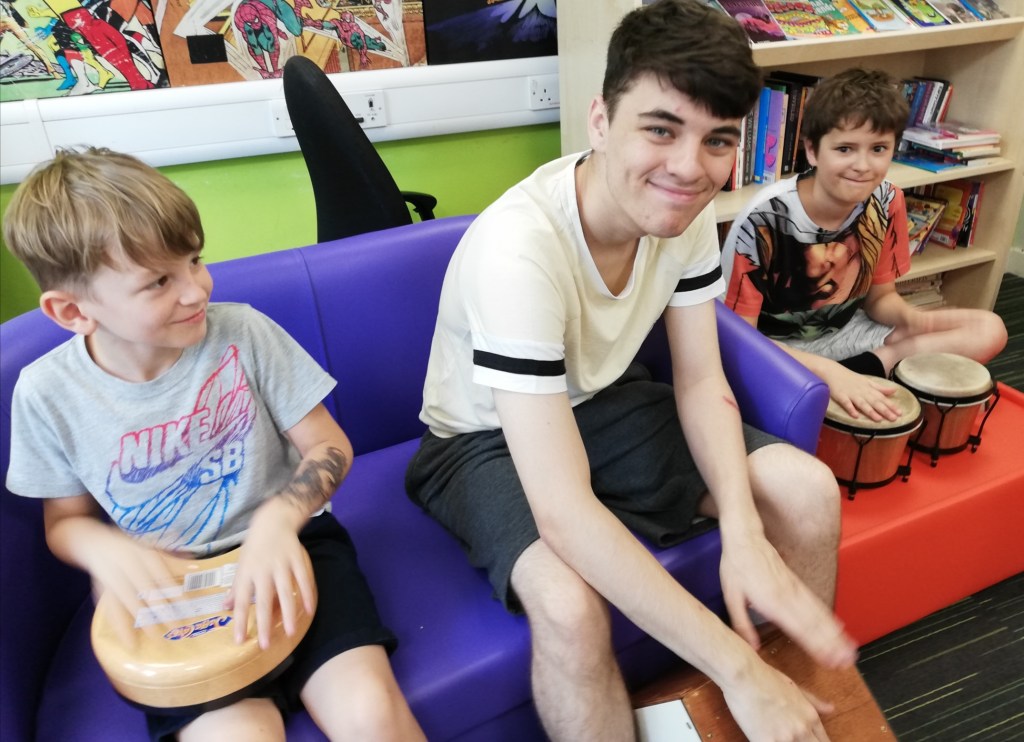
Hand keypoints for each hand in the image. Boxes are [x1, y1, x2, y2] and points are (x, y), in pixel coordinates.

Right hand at [81, 528, 182, 641]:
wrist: (95, 545)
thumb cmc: (131, 549)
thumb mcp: (151, 549)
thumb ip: (172, 560)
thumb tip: (196, 567)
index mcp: (143, 555)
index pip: (162, 575)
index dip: (174, 590)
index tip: (187, 606)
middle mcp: (128, 566)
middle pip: (147, 590)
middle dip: (162, 609)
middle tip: (176, 627)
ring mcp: (114, 579)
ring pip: (129, 602)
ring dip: (142, 620)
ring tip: (156, 637)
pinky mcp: (103, 591)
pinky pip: (112, 611)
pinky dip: (120, 627)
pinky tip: (130, 643)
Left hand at [225, 501, 315, 648]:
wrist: (274, 520)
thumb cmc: (255, 547)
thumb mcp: (241, 564)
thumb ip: (235, 587)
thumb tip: (224, 608)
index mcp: (246, 573)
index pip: (240, 601)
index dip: (240, 621)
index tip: (240, 640)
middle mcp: (263, 570)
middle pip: (262, 600)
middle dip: (263, 623)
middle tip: (265, 645)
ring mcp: (281, 564)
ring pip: (285, 592)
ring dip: (288, 613)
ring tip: (290, 632)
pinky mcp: (297, 559)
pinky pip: (303, 579)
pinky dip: (306, 595)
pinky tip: (308, 610)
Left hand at [720, 534, 856, 669]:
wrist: (746, 539)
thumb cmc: (736, 568)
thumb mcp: (731, 597)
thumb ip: (742, 624)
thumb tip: (753, 648)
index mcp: (772, 602)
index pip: (799, 629)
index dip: (816, 646)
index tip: (830, 660)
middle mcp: (788, 597)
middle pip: (815, 625)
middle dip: (833, 645)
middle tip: (847, 661)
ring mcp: (795, 589)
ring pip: (820, 615)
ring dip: (836, 634)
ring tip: (850, 650)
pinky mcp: (798, 584)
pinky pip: (816, 603)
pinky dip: (830, 617)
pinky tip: (840, 628)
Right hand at [722, 659, 833, 741]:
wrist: (743, 675)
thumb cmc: (765, 677)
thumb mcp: (794, 687)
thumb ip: (814, 701)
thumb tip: (831, 709)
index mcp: (810, 717)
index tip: (808, 741)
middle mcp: (802, 730)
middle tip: (790, 739)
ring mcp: (785, 738)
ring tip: (779, 739)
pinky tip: (764, 739)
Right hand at [825, 364, 901, 422]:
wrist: (832, 371)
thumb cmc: (850, 378)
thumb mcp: (867, 381)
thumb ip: (880, 388)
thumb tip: (894, 391)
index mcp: (869, 388)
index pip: (882, 398)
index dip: (891, 405)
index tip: (900, 413)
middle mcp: (862, 392)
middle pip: (874, 402)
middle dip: (885, 410)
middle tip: (894, 419)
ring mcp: (851, 394)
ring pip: (862, 404)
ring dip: (870, 411)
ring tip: (878, 419)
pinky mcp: (840, 396)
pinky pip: (846, 403)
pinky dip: (850, 409)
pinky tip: (855, 415)